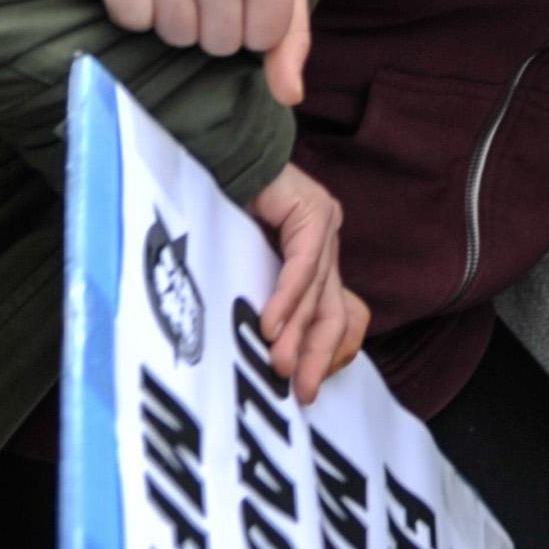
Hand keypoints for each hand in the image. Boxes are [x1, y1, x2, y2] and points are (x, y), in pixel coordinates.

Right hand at [241, 163, 369, 404]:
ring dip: (296, 334)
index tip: (309, 389)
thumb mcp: (247, 265)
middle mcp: (327, 238)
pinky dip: (285, 298)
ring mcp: (325, 222)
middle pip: (332, 309)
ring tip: (281, 367)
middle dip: (318, 355)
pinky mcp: (312, 211)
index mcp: (316, 254)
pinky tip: (271, 326)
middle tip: (303, 393)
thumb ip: (265, 296)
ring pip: (316, 292)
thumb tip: (265, 349)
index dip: (325, 351)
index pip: (333, 312)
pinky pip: (302, 264)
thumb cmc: (222, 209)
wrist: (214, 155)